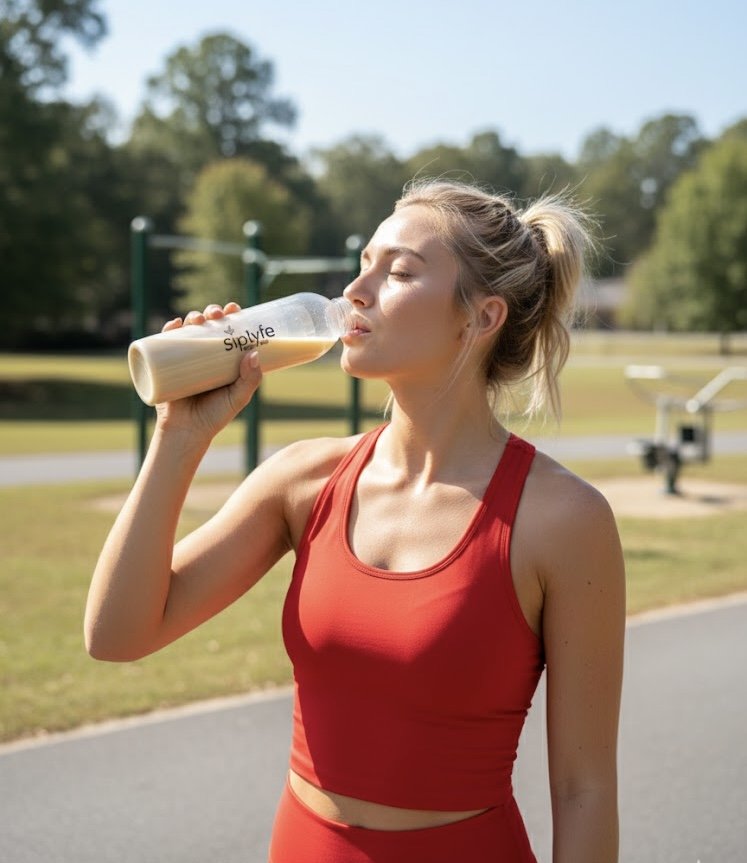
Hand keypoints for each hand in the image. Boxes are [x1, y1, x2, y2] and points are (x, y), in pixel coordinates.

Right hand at [154, 302, 261, 442]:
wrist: (186, 432)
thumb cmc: (215, 416)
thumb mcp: (238, 398)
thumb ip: (249, 380)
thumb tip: (253, 352)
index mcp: (223, 358)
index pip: (229, 331)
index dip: (232, 316)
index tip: (234, 308)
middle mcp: (204, 355)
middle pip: (208, 326)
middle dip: (212, 313)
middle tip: (216, 315)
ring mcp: (184, 358)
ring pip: (188, 330)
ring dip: (192, 317)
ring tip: (198, 319)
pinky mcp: (165, 365)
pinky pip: (163, 343)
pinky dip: (168, 330)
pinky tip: (174, 324)